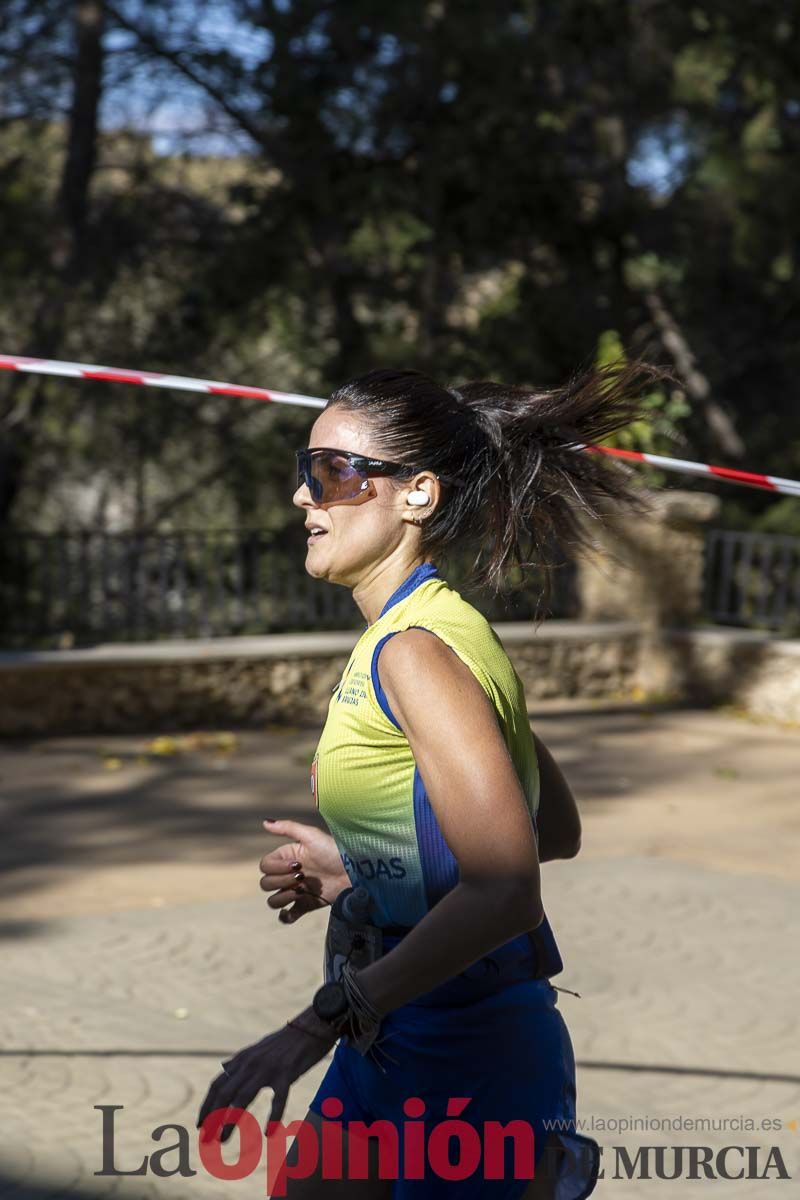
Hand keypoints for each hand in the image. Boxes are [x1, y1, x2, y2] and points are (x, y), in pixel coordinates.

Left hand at [196, 1008, 336, 1140]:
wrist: (311, 1025)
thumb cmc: (286, 1040)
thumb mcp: (258, 1048)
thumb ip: (240, 1061)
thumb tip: (223, 1067)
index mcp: (244, 1059)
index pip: (218, 1084)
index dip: (207, 1105)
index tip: (200, 1124)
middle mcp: (251, 1063)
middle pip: (225, 1093)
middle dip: (212, 1117)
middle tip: (206, 1139)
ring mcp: (268, 1068)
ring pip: (243, 1097)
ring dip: (230, 1121)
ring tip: (223, 1140)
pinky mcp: (287, 1072)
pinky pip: (278, 1098)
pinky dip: (273, 1116)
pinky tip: (269, 1133)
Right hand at [260, 818, 350, 923]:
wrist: (353, 871)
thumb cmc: (333, 850)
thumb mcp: (311, 835)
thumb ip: (288, 827)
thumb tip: (264, 822)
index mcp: (286, 857)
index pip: (265, 866)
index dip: (276, 868)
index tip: (297, 864)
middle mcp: (287, 874)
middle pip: (266, 884)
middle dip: (281, 881)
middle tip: (302, 876)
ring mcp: (295, 891)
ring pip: (273, 900)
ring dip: (282, 897)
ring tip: (301, 891)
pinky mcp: (305, 905)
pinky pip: (287, 916)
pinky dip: (285, 917)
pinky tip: (290, 912)